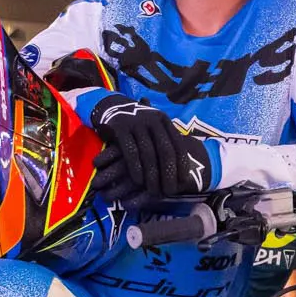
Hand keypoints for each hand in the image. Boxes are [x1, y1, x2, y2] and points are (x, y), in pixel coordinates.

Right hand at [89, 96, 210, 205]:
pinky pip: (130, 151)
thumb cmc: (137, 124)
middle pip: (165, 151)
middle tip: (169, 191)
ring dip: (152, 175)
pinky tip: (138, 181)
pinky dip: (135, 168)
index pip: (178, 144)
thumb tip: (181, 164)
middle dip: (169, 173)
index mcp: (164, 121)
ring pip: (148, 153)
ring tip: (154, 190)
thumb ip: (166, 141)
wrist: (111, 106)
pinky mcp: (120, 128)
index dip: (182, 164)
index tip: (184, 182)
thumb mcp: (154, 127)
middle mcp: (152, 120)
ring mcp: (136, 123)